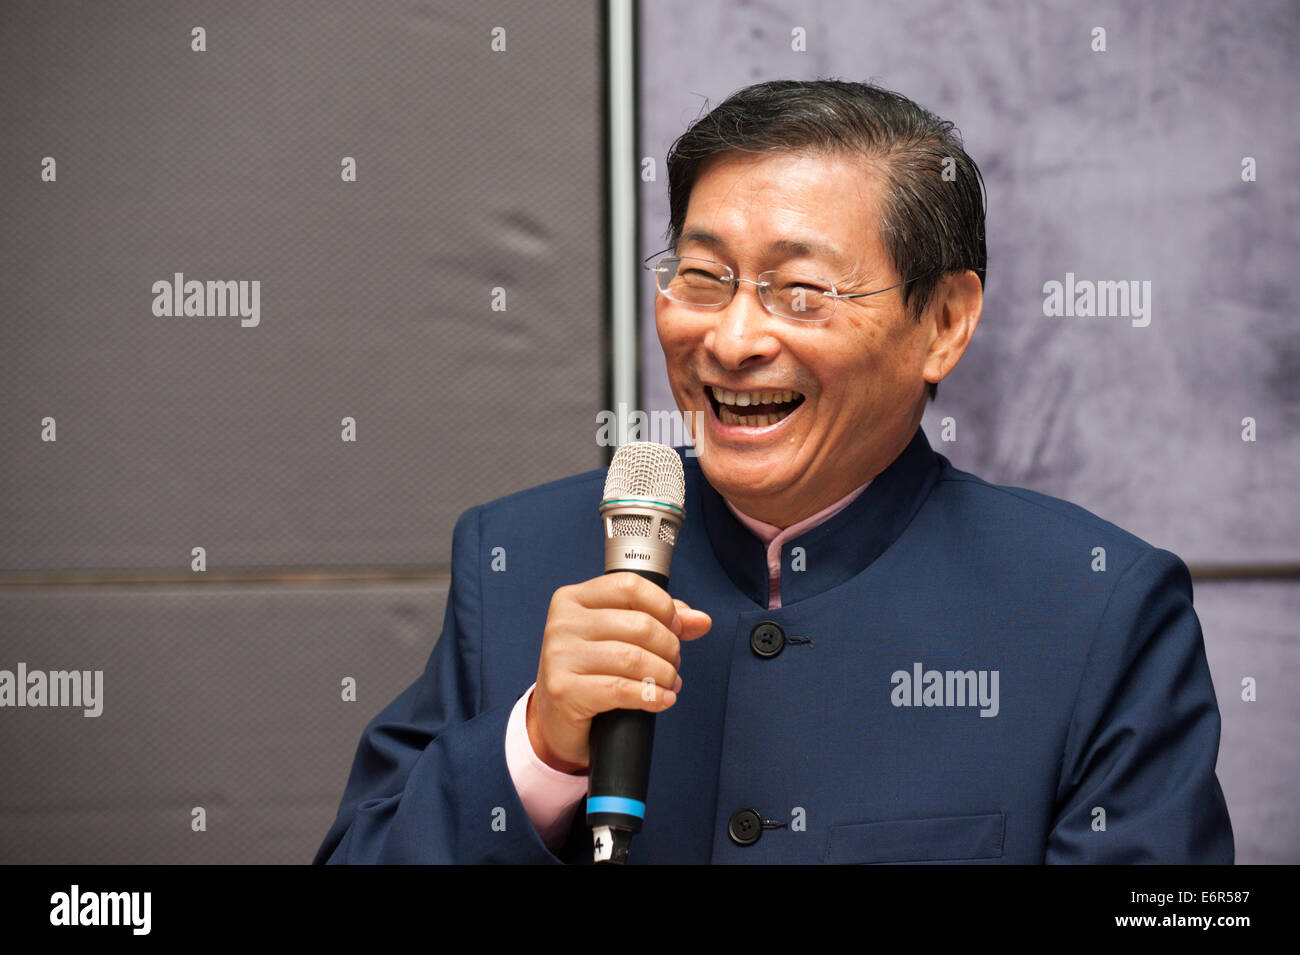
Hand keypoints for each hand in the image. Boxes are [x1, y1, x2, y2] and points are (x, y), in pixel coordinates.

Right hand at [526, 572, 711, 772]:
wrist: (556, 719)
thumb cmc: (590, 672)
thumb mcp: (618, 637)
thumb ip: (659, 620)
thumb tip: (700, 620)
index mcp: (574, 598)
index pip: (630, 586)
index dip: (664, 606)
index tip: (676, 628)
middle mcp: (563, 623)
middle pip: (639, 624)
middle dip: (669, 647)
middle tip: (673, 664)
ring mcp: (560, 656)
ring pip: (633, 658)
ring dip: (664, 674)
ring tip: (670, 683)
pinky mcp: (564, 690)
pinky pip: (621, 689)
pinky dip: (652, 696)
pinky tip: (662, 699)